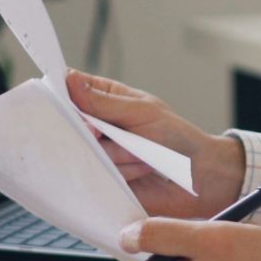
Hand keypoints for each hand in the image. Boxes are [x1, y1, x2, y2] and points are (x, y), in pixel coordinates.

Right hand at [68, 70, 245, 219]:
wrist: (198, 177)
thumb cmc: (176, 137)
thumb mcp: (141, 111)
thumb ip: (104, 102)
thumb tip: (70, 80)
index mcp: (105, 99)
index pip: (70, 89)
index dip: (61, 94)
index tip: (65, 101)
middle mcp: (97, 126)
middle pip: (69, 124)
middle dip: (94, 130)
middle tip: (110, 133)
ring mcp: (98, 154)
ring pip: (85, 151)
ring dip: (118, 154)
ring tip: (142, 154)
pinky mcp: (103, 180)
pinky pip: (97, 176)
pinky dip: (123, 172)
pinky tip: (141, 170)